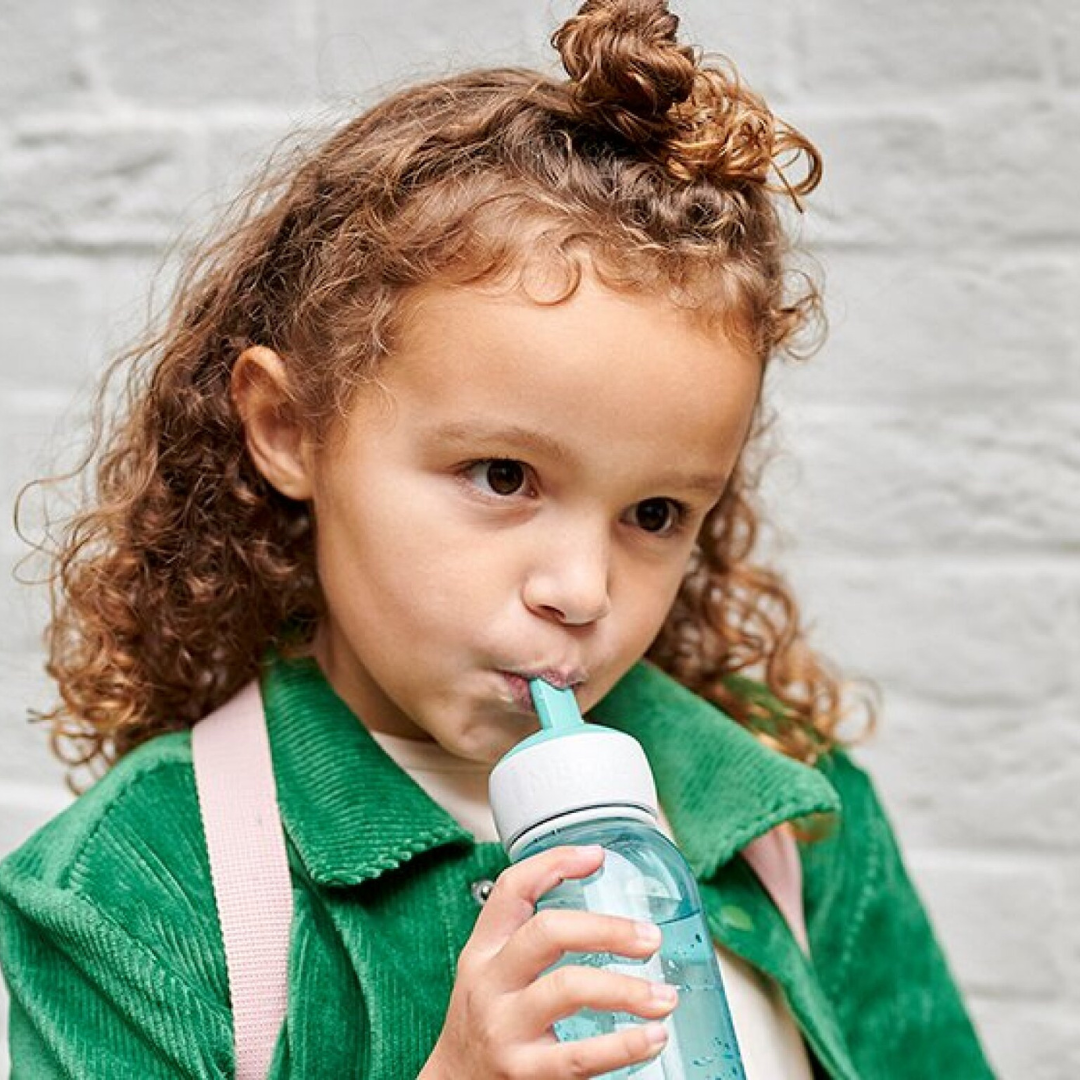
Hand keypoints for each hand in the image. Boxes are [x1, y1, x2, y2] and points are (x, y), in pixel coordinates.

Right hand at [420, 844, 674, 1079]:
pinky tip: (653, 1037)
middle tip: (650, 939)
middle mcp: (491, 982)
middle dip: (607, 929)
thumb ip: (531, 943)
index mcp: (485, 950)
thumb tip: (608, 915)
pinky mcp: (524, 1073)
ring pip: (569, 989)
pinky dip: (625, 1045)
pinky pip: (581, 1055)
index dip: (555, 863)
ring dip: (627, 989)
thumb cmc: (484, 1026)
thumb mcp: (492, 973)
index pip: (513, 889)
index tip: (598, 855)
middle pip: (547, 932)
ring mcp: (505, 1028)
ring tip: (665, 996)